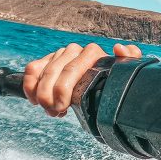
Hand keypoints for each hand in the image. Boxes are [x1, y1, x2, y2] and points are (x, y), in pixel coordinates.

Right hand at [22, 42, 142, 116]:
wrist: (102, 90)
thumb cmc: (113, 86)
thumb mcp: (124, 77)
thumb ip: (130, 59)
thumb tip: (119, 48)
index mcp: (93, 53)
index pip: (71, 69)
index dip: (61, 90)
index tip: (62, 107)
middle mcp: (76, 50)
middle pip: (54, 73)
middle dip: (49, 96)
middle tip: (54, 112)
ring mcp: (61, 54)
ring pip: (41, 72)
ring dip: (40, 94)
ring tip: (50, 110)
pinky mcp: (48, 60)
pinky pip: (32, 68)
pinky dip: (30, 85)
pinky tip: (35, 100)